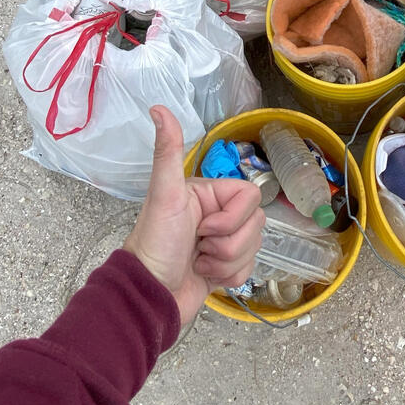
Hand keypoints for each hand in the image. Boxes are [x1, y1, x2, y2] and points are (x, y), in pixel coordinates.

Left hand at [124, 105, 264, 324]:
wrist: (149, 297)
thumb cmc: (155, 243)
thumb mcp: (164, 194)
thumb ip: (167, 151)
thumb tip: (158, 107)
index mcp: (208, 193)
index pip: (251, 195)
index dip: (234, 216)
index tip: (204, 227)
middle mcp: (217, 214)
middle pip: (256, 223)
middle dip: (229, 242)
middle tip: (199, 246)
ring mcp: (222, 241)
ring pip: (254, 246)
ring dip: (227, 261)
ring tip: (199, 262)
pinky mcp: (224, 267)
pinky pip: (249, 268)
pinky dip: (229, 277)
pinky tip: (205, 276)